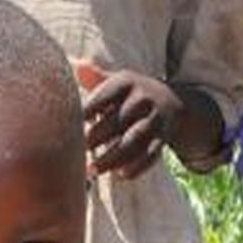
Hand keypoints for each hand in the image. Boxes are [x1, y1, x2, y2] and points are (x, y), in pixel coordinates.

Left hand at [77, 61, 184, 179]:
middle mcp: (142, 100)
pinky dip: (137, 167)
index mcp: (126, 83)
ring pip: (132, 141)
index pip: (103, 97)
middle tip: (75, 151)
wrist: (173, 101)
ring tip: (92, 170)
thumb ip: (96, 78)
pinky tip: (121, 175)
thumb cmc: (132, 93)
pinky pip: (151, 155)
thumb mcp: (117, 81)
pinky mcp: (163, 139)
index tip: (69, 127)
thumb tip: (79, 67)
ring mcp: (154, 120)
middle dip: (95, 138)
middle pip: (116, 121)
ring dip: (112, 158)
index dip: (86, 112)